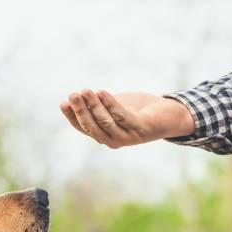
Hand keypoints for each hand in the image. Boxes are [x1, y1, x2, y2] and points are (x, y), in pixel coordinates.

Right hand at [60, 90, 194, 148]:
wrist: (168, 115)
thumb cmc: (138, 110)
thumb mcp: (114, 107)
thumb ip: (97, 106)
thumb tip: (74, 98)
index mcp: (104, 136)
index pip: (83, 128)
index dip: (72, 116)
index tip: (63, 102)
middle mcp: (113, 140)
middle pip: (92, 127)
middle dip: (80, 110)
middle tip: (72, 95)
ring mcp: (127, 137)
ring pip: (105, 122)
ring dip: (93, 106)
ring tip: (85, 91)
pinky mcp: (140, 129)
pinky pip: (121, 116)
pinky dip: (110, 104)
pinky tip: (101, 92)